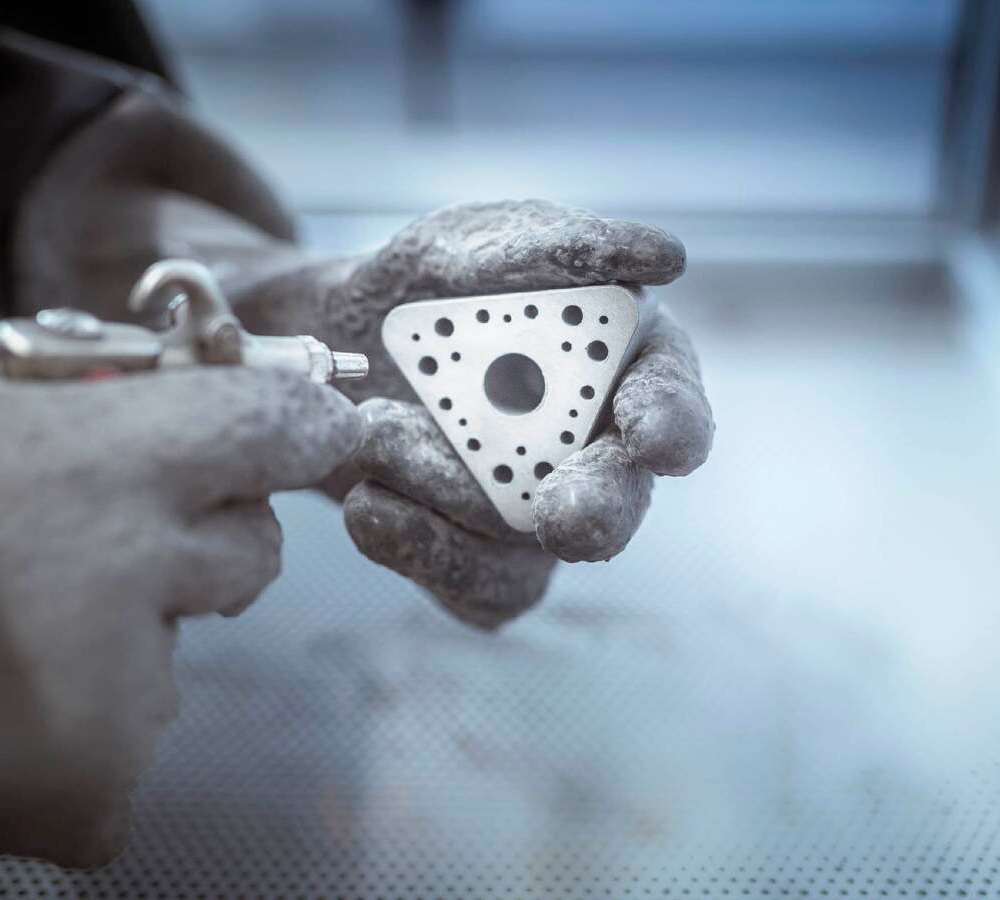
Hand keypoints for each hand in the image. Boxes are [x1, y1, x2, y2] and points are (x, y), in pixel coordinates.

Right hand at [0, 365, 357, 864]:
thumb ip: (94, 405)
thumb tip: (200, 396)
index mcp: (107, 463)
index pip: (275, 427)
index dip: (304, 427)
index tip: (323, 429)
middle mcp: (137, 574)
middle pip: (255, 550)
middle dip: (206, 544)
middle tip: (107, 549)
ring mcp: (123, 691)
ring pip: (184, 647)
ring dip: (126, 637)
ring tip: (14, 631)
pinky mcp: (96, 786)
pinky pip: (133, 738)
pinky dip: (82, 724)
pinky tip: (3, 702)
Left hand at [238, 199, 713, 628]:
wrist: (329, 346)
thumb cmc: (422, 287)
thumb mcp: (473, 244)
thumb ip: (560, 247)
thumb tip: (662, 254)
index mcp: (618, 367)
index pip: (670, 402)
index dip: (670, 420)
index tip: (648, 429)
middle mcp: (590, 451)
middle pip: (620, 503)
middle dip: (596, 509)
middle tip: (562, 514)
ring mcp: (534, 515)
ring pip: (529, 554)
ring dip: (451, 500)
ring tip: (377, 432)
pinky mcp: (474, 559)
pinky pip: (468, 588)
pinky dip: (414, 546)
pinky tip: (368, 501)